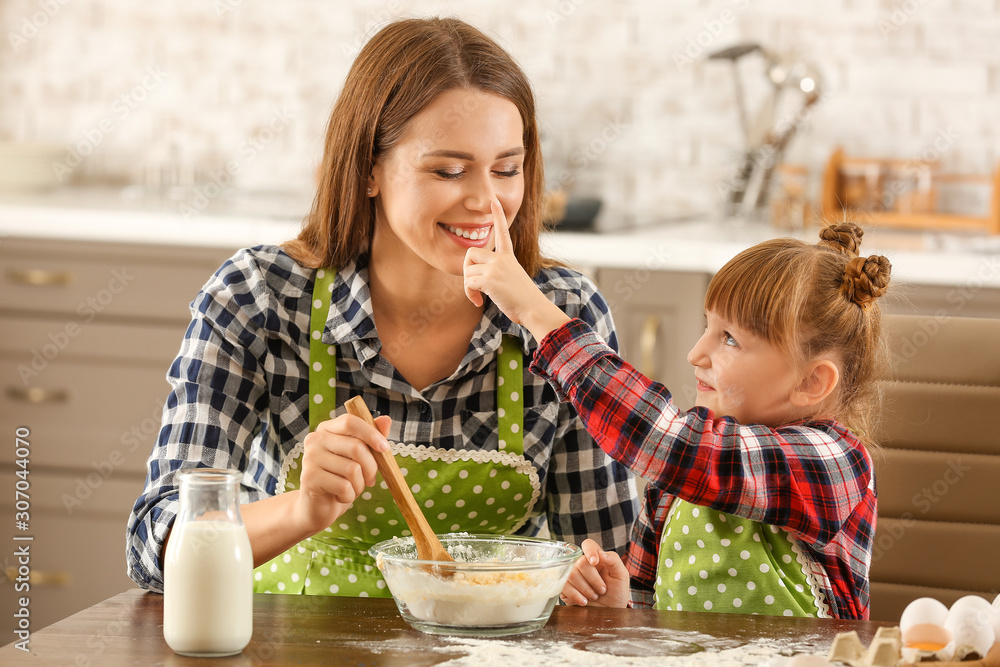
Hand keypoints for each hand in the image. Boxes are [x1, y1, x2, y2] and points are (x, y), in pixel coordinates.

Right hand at [292, 413, 391, 534]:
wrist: (318, 507)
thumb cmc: (341, 479)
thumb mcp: (359, 458)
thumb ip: (371, 438)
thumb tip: (386, 419)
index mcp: (327, 429)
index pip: (350, 421)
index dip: (371, 433)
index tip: (385, 448)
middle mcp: (315, 440)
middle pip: (356, 447)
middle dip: (371, 467)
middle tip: (370, 480)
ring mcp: (310, 458)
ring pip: (353, 469)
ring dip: (359, 485)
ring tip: (351, 489)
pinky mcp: (309, 478)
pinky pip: (344, 486)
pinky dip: (349, 496)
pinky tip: (340, 497)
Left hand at [463, 198, 569, 341]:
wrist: (533, 308)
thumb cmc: (523, 299)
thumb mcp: (511, 279)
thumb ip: (495, 272)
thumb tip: (473, 278)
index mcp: (508, 257)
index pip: (502, 232)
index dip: (498, 216)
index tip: (494, 201)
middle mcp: (501, 258)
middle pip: (470, 253)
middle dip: (467, 270)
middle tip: (474, 285)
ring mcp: (495, 267)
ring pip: (467, 272)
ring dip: (469, 287)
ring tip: (479, 297)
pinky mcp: (489, 279)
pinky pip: (468, 283)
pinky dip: (470, 294)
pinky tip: (479, 302)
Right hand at [560, 539, 629, 607]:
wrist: (609, 613)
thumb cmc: (616, 593)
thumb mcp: (621, 576)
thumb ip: (614, 561)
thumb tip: (601, 553)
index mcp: (596, 558)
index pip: (588, 545)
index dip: (589, 551)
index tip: (595, 562)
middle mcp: (582, 565)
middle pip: (581, 562)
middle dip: (593, 580)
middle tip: (602, 590)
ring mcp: (572, 575)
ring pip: (572, 574)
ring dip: (586, 589)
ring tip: (594, 596)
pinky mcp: (564, 588)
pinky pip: (564, 586)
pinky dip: (576, 596)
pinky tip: (584, 601)